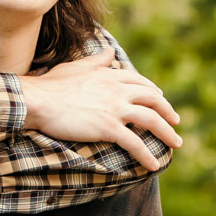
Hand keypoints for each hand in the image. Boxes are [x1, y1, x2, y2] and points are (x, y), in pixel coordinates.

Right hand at [17, 52, 183, 168]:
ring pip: (151, 120)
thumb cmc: (51, 85)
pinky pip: (135, 143)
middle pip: (153, 99)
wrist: (38, 99)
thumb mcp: (76, 66)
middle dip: (168, 111)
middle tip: (176, 122)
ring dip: (167, 133)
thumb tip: (109, 50)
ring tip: (176, 144)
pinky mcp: (108, 127)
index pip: (140, 82)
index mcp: (110, 75)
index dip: (153, 91)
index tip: (160, 99)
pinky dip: (147, 155)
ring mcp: (115, 109)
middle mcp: (117, 90)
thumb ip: (96, 60)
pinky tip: (154, 165)